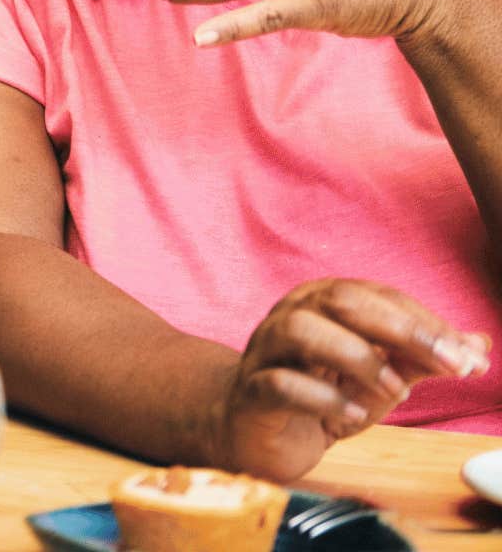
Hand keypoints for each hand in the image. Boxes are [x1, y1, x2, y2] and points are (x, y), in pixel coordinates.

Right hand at [212, 278, 489, 481]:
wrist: (256, 433)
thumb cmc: (320, 397)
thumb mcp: (379, 379)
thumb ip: (421, 360)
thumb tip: (478, 345)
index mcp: (324, 302)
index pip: (380, 296)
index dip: (427, 323)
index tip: (469, 356)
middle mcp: (291, 315)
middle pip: (341, 301)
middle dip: (402, 330)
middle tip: (449, 364)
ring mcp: (266, 351)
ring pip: (301, 330)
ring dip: (357, 357)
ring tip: (395, 390)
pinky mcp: (251, 392)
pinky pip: (280, 384)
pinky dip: (322, 398)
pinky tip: (353, 415)